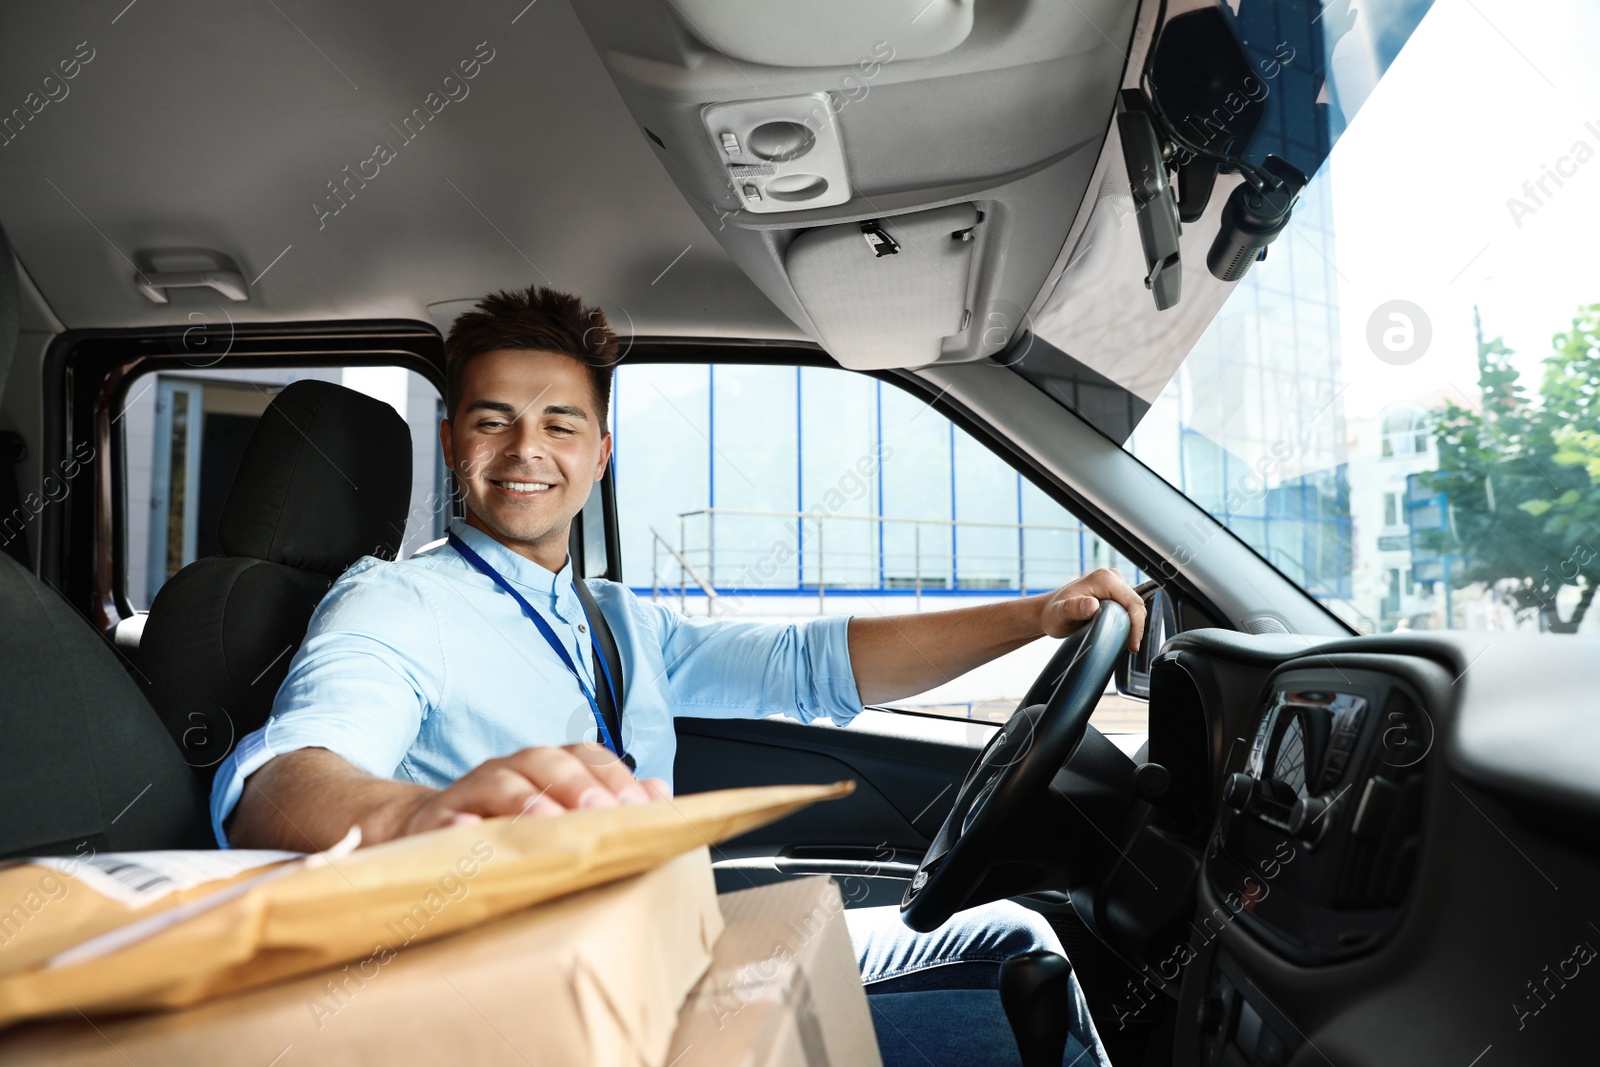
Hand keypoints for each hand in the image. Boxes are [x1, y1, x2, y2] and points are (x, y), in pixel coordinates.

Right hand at [398, 743, 671, 836]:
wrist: (430, 832)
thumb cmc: (508, 826)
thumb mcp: (561, 814)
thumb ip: (610, 803)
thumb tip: (660, 792)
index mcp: (547, 767)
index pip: (586, 756)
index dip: (614, 777)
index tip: (641, 807)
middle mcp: (512, 769)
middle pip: (546, 761)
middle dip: (578, 785)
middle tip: (602, 814)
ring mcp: (471, 790)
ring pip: (499, 782)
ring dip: (526, 799)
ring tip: (548, 821)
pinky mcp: (436, 821)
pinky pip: (447, 819)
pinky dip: (460, 825)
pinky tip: (474, 834)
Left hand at [1038, 568, 1146, 651]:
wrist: (1047, 612)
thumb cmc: (1052, 614)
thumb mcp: (1059, 614)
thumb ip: (1073, 608)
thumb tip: (1092, 605)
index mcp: (1104, 578)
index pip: (1132, 602)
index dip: (1136, 625)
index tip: (1132, 645)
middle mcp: (1111, 576)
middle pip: (1136, 604)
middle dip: (1136, 627)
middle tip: (1129, 647)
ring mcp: (1113, 583)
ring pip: (1134, 606)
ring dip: (1133, 625)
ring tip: (1125, 643)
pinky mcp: (1114, 592)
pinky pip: (1128, 607)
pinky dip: (1128, 621)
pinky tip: (1121, 634)